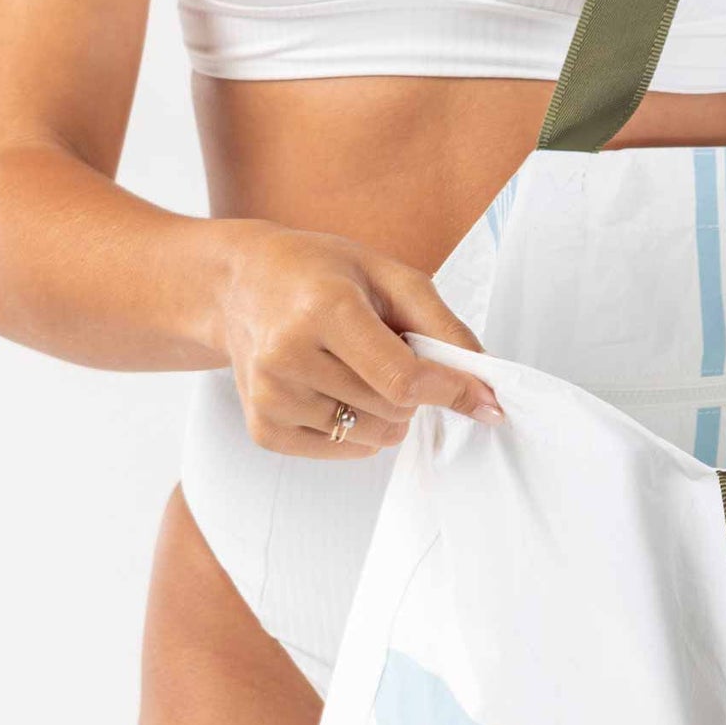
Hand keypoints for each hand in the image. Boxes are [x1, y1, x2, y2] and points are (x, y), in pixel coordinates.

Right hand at [209, 222, 502, 457]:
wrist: (239, 286)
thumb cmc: (319, 274)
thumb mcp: (390, 277)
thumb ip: (445, 328)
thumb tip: (486, 384)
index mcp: (323, 309)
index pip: (404, 379)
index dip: (453, 392)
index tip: (485, 401)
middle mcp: (287, 356)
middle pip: (393, 411)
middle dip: (413, 392)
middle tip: (385, 352)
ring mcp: (270, 396)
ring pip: (372, 437)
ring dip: (385, 411)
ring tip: (354, 366)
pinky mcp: (263, 427)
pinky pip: (343, 450)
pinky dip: (356, 428)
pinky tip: (332, 387)